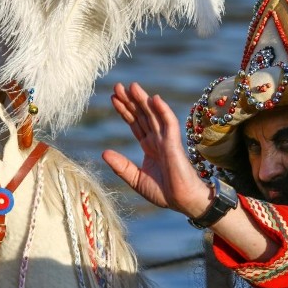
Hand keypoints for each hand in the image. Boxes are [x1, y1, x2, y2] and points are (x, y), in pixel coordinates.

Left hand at [102, 82, 211, 217]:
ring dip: (144, 100)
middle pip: (142, 115)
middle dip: (130, 101)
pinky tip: (155, 99)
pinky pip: (169, 124)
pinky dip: (163, 111)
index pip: (135, 124)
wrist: (184, 202)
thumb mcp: (136, 179)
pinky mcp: (175, 144)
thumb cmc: (164, 192)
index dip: (125, 110)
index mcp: (149, 147)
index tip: (113, 98)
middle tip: (118, 86)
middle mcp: (157, 140)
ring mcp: (167, 140)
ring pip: (154, 115)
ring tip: (132, 86)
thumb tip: (103, 152)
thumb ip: (121, 166)